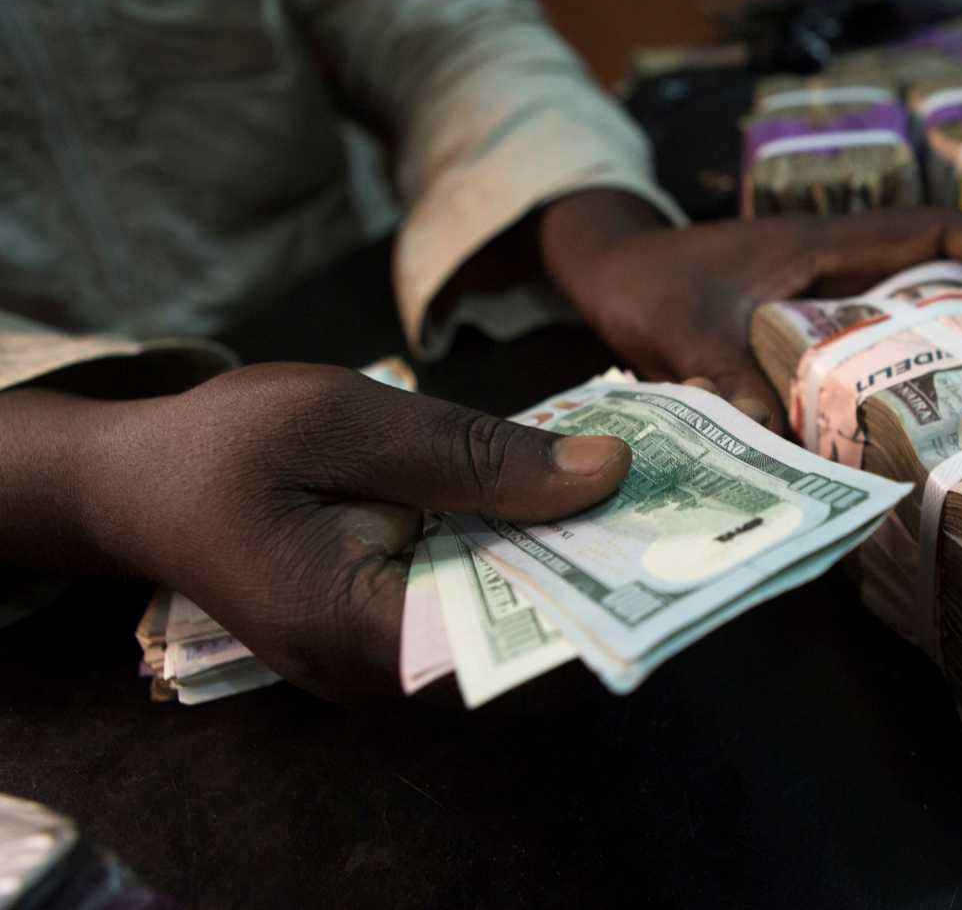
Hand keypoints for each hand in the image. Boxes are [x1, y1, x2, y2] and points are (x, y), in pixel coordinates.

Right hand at [50, 364, 629, 701]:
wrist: (141, 478)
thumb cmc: (229, 444)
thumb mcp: (350, 423)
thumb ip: (478, 456)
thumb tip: (610, 475)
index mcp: (362, 635)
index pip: (517, 642)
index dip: (604, 597)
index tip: (681, 545)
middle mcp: (385, 669)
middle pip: (524, 633)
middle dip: (603, 570)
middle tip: (690, 506)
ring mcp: (388, 653)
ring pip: (508, 613)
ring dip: (570, 555)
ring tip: (654, 496)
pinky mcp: (393, 622)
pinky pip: (479, 594)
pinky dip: (524, 546)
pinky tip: (573, 495)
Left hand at [536, 191, 961, 432]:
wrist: (608, 272)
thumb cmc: (647, 281)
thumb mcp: (684, 331)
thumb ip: (724, 379)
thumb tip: (774, 446)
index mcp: (827, 244)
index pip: (936, 229)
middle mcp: (836, 268)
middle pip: (937, 281)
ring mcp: (821, 300)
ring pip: (902, 325)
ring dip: (937, 363)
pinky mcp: (799, 332)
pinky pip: (861, 356)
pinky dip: (882, 390)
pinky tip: (886, 442)